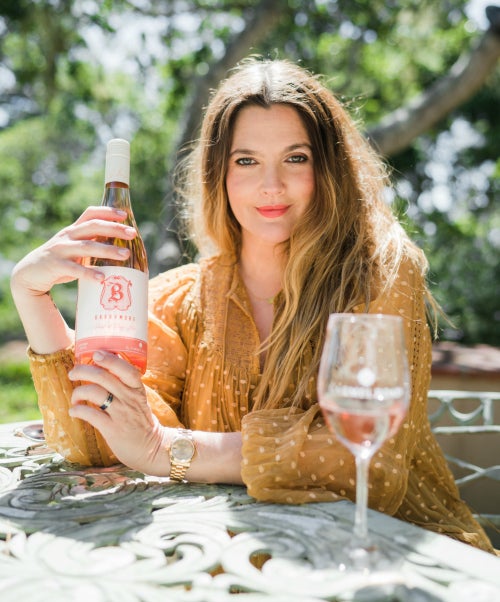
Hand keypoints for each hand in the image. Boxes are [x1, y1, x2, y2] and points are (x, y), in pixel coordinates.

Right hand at [10, 206, 136, 297]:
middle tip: (132, 234)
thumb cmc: (59, 260)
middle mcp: (67, 236)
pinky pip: (74, 269)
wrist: (30, 273)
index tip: (125, 215)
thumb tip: (119, 246)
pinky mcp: (56, 265)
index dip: (107, 212)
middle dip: (114, 229)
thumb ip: (91, 243)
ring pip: (87, 247)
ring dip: (108, 250)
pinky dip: (89, 273)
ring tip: (125, 255)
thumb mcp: (73, 247)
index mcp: (73, 230)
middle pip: (93, 227)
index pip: (90, 214)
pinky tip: (102, 278)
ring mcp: (60, 250)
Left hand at [68, 351, 168, 474]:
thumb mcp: (138, 400)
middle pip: (104, 377)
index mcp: (137, 389)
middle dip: (83, 371)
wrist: (151, 448)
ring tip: (75, 397)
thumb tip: (101, 371)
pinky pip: (90, 414)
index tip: (96, 353)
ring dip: (78, 392)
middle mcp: (130, 399)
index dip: (110, 359)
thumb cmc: (141, 421)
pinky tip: (74, 411)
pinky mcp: (112, 429)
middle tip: (73, 373)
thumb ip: (125, 387)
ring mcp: (121, 414)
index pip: (126, 369)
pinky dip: (77, 410)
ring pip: (94, 393)